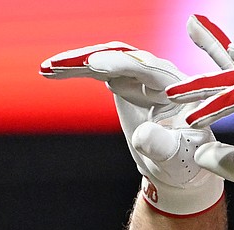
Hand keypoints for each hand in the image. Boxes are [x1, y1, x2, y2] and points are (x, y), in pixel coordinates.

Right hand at [39, 17, 227, 215]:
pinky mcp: (128, 82)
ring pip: (110, 59)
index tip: (96, 64)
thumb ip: (161, 146)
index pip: (153, 71)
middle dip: (96, 59)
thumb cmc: (184, 164)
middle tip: (63, 65)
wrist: (178, 166)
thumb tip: (142, 135)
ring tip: (49, 68)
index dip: (124, 66)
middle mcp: (165, 78)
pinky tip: (50, 71)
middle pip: (128, 58)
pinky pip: (100, 69)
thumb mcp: (176, 159)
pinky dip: (76, 70)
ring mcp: (145, 78)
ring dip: (79, 62)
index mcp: (183, 92)